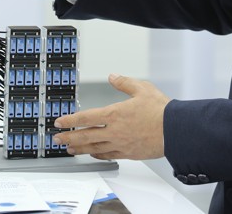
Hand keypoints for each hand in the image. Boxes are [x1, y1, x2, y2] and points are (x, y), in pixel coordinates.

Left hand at [53, 73, 170, 160]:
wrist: (175, 130)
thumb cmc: (160, 110)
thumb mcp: (142, 88)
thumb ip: (125, 83)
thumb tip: (113, 77)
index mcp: (115, 114)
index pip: (86, 117)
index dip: (70, 120)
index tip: (59, 122)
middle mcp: (114, 131)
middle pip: (85, 136)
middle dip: (68, 137)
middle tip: (57, 139)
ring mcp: (120, 144)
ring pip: (94, 148)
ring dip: (79, 148)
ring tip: (69, 149)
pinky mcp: (128, 153)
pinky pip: (108, 155)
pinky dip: (97, 154)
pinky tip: (92, 153)